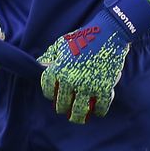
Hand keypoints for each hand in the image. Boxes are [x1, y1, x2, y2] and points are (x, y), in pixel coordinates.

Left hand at [37, 0, 149, 123]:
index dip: (50, 95)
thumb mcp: (62, 43)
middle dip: (63, 108)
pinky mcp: (104, 87)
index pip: (47, 90)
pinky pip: (100, 106)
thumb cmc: (84, 36)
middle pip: (62, 104)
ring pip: (79, 111)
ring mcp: (87, 85)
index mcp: (57, 70)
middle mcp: (69, 80)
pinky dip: (100, 111)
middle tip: (66, 111)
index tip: (54, 96)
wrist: (109, 32)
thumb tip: (40, 65)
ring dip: (78, 117)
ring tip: (79, 118)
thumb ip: (50, 56)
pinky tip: (98, 111)